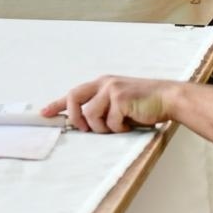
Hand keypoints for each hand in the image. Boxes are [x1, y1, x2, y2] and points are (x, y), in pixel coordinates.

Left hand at [42, 76, 175, 132]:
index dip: (57, 104)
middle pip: (74, 99)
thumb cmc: (144, 103)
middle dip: (75, 118)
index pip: (74, 93)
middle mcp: (104, 83)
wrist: (168, 97)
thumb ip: (102, 106)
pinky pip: (110, 123)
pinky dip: (120, 128)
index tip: (44, 113)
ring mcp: (112, 90)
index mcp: (102, 83)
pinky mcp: (120, 99)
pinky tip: (131, 122)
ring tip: (120, 124)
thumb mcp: (119, 101)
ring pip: (91, 116)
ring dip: (104, 128)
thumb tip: (83, 123)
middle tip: (85, 129)